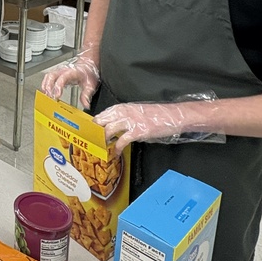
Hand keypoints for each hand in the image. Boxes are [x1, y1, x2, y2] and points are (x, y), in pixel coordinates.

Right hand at [41, 47, 99, 107]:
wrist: (87, 66)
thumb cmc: (88, 74)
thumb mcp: (90, 85)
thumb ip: (87, 95)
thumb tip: (86, 104)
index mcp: (73, 72)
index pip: (63, 78)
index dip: (58, 86)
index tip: (56, 95)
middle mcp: (64, 70)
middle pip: (52, 75)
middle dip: (48, 86)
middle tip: (49, 96)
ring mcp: (60, 71)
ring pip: (48, 76)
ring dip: (45, 85)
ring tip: (46, 95)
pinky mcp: (57, 73)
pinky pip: (48, 77)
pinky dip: (45, 84)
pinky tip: (45, 92)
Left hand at [96, 101, 219, 154]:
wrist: (172, 115)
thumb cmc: (155, 115)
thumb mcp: (135, 112)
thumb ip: (123, 118)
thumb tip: (112, 127)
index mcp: (122, 107)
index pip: (101, 115)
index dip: (93, 125)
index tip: (88, 133)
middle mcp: (123, 112)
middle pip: (101, 122)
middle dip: (94, 133)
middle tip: (91, 142)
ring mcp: (130, 121)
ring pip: (108, 130)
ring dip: (103, 141)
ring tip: (101, 149)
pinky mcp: (138, 131)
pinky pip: (122, 140)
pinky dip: (117, 148)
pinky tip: (116, 153)